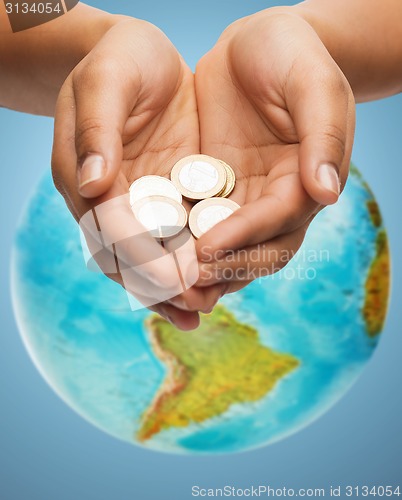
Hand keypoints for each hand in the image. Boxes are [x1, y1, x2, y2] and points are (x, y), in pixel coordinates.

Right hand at [52, 19, 222, 329]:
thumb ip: (97, 130)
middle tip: (194, 308)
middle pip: (131, 253)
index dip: (139, 257)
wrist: (140, 56)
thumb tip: (92, 184)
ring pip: (157, 253)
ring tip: (204, 309)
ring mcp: (143, 201)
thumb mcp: (105, 82)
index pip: (110, 228)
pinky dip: (196, 258)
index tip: (170, 283)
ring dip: (178, 285)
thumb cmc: (117, 61)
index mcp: (85, 179)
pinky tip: (217, 279)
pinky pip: (182, 233)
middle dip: (161, 284)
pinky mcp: (171, 195)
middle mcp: (112, 200)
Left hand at [194, 9, 354, 290]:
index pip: (280, 218)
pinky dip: (182, 245)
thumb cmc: (289, 53)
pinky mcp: (213, 190)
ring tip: (170, 286)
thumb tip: (326, 195)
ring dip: (203, 271)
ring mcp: (244, 197)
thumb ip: (323, 136)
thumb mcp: (313, 84)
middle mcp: (276, 198)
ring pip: (229, 247)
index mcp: (306, 179)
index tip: (209, 247)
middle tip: (186, 281)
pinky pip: (198, 223)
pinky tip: (156, 256)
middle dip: (226, 268)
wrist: (254, 44)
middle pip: (259, 248)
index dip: (246, 235)